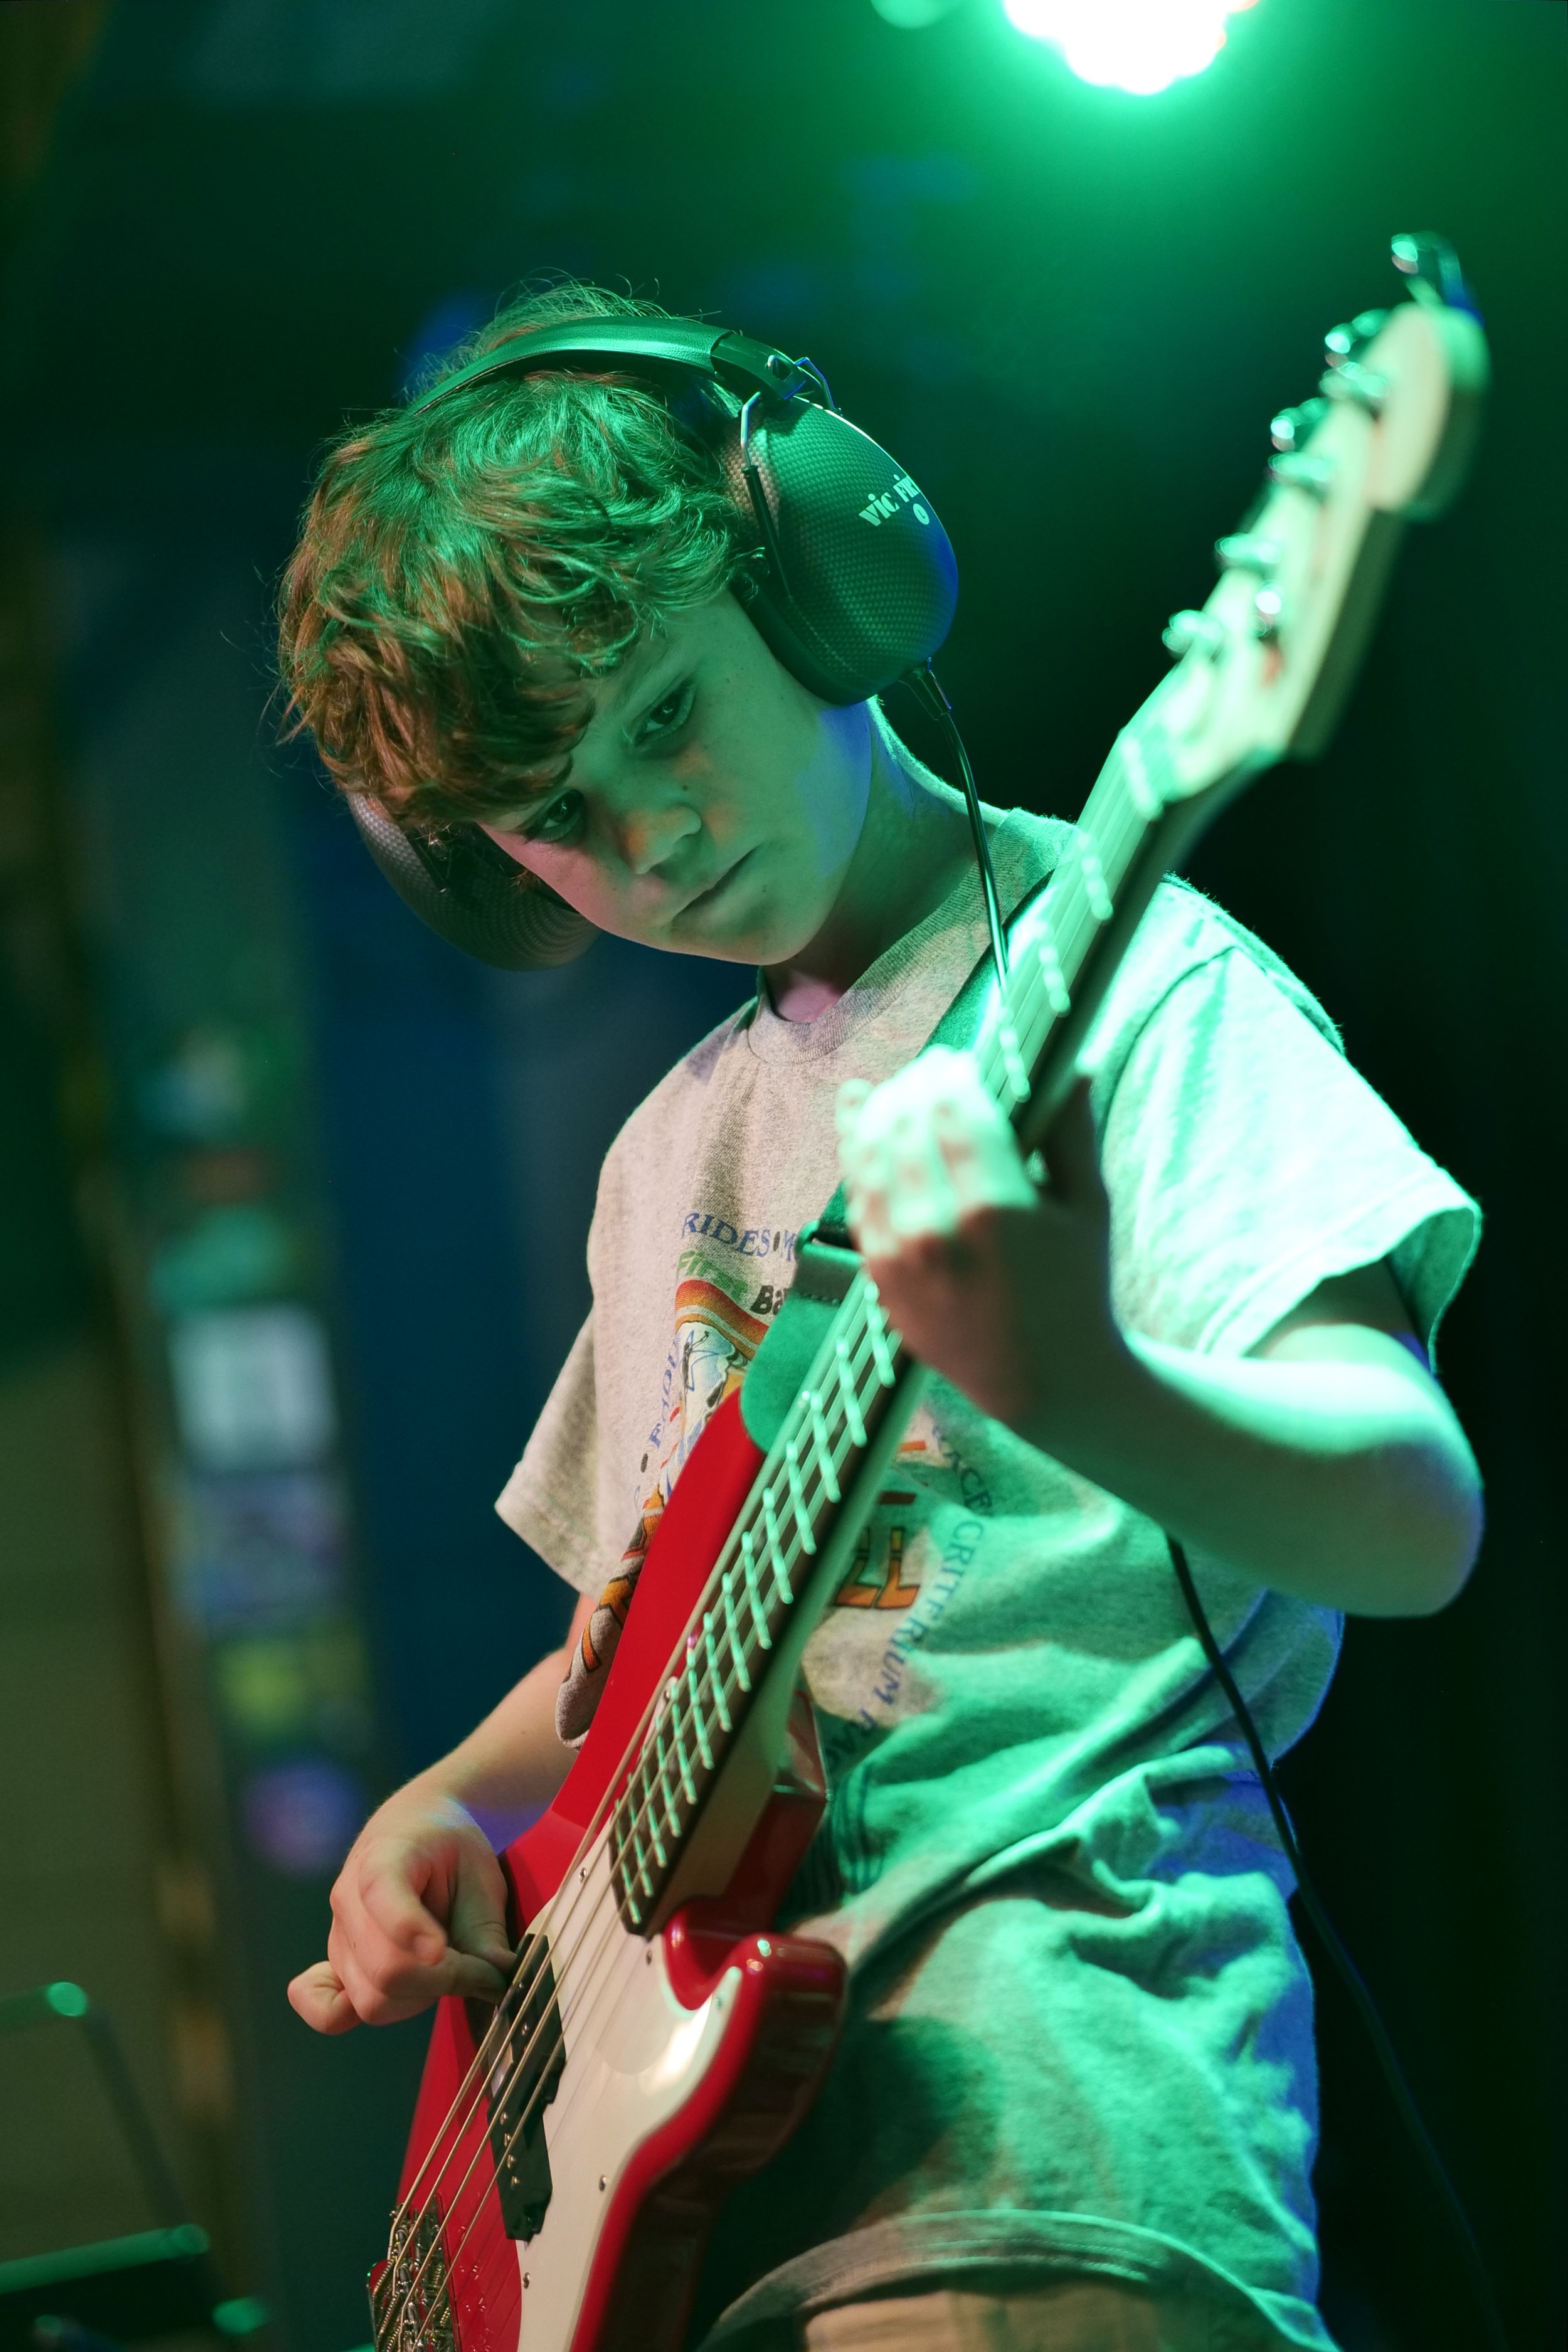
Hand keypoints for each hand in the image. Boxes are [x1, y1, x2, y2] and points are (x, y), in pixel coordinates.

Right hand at [287, 1787, 514, 2034]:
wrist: (412, 1830)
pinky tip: (387, 2000)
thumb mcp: (480, 1873)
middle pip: (385, 1970)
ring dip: (421, 1999)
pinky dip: (346, 2017)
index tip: (441, 1950)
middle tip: (481, 1967)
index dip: (410, 1929)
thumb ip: (487, 1930)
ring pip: (371, 2000)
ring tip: (449, 1969)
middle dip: (443, 1980)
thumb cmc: (450, 1851)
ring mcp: (337, 1938)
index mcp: (384, 1859)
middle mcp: (348, 1900)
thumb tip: (498, 1980)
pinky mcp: (337, 1967)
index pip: (382, 1897)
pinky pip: (326, 2011)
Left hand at [835, 1049, 1126, 1438]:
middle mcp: (937, 1230)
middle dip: (915, 1083)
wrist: (1041, 1378)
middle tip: (932, 1068)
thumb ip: (1073, 1129)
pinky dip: (855, 1148)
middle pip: (905, 1123)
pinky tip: (859, 1114)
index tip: (958, 1059)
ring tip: (901, 1088)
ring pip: (870, 1153)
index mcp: (996, 1208)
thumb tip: (1073, 1058)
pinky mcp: (878, 1275)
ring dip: (881, 1108)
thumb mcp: (1090, 1207)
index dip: (949, 1073)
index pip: (952, 1108)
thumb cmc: (1076, 1286)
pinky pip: (857, 1194)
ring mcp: (899, 1255)